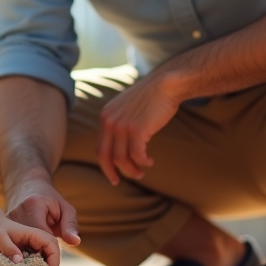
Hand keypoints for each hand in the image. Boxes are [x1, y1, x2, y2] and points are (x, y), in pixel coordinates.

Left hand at [0, 216, 61, 265]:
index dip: (54, 261)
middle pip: (54, 254)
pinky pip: (40, 262)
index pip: (53, 246)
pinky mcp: (33, 252)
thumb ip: (8, 248)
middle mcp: (40, 240)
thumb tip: (19, 261)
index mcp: (36, 234)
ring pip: (48, 260)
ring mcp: (37, 246)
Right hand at [6, 178, 80, 246]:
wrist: (27, 186)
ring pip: (19, 244)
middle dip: (40, 252)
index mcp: (33, 206)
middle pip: (28, 242)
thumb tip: (75, 242)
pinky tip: (29, 248)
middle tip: (48, 258)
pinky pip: (14, 241)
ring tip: (39, 253)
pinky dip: (23, 247)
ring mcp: (7, 220)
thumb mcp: (65, 209)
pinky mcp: (2, 226)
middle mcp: (16, 213)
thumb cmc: (50, 199)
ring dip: (30, 251)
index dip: (50, 248)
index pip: (42, 235)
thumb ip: (70, 225)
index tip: (56, 253)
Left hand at [97, 71, 180, 185]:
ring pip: (122, 159)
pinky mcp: (137, 129)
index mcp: (105, 116)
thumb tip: (119, 147)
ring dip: (132, 170)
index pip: (100, 147)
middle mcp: (110, 121)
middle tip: (119, 181)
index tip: (112, 175)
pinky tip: (150, 161)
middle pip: (105, 156)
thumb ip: (120, 124)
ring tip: (141, 172)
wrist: (165, 85)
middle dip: (111, 172)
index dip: (106, 164)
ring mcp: (122, 126)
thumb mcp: (127, 109)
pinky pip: (137, 155)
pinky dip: (143, 162)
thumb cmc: (150, 98)